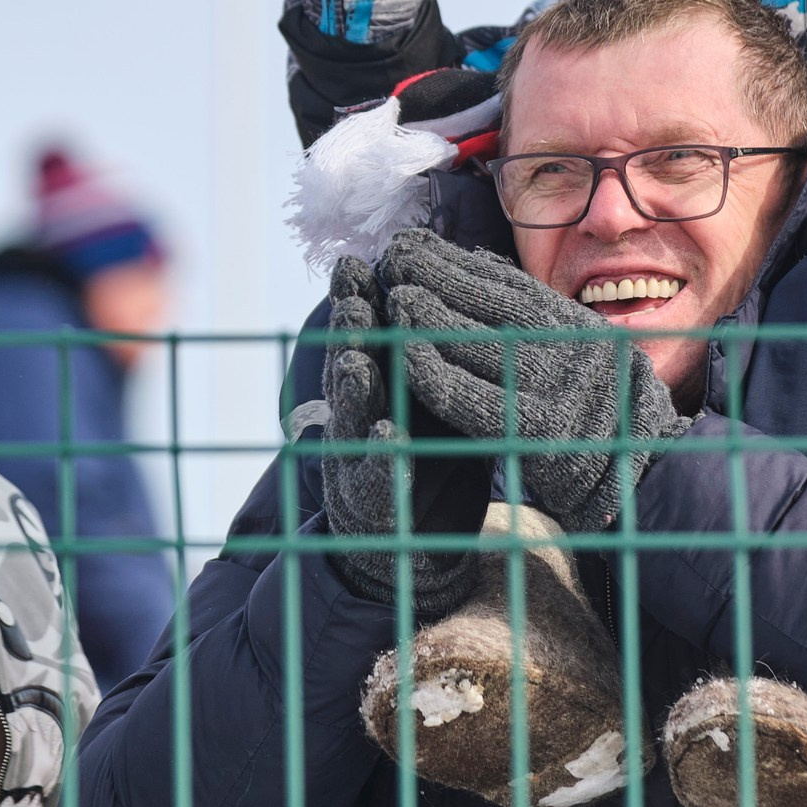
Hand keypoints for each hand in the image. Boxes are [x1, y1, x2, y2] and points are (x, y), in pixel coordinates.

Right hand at [316, 257, 494, 615]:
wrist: (408, 549)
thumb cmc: (426, 462)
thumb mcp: (431, 400)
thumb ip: (432, 353)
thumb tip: (455, 281)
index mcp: (380, 388)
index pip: (368, 333)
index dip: (365, 297)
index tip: (368, 257)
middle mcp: (359, 420)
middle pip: (350, 364)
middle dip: (350, 326)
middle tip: (351, 287)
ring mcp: (358, 464)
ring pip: (353, 419)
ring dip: (354, 387)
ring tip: (356, 357)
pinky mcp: (374, 509)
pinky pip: (377, 481)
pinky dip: (380, 459)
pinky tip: (387, 437)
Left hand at [374, 229, 683, 534]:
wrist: (649, 473)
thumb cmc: (603, 408)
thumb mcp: (580, 342)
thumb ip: (532, 305)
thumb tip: (478, 257)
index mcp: (574, 324)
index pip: (505, 284)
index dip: (455, 259)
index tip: (413, 241)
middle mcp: (568, 348)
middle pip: (490, 304)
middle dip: (438, 276)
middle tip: (393, 256)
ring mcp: (554, 389)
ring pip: (479, 344)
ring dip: (431, 318)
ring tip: (394, 296)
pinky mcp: (538, 433)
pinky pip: (476, 399)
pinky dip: (437, 375)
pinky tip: (404, 353)